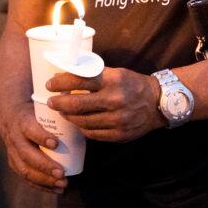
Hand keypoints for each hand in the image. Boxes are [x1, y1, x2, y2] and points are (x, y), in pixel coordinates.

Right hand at [0, 102, 67, 193]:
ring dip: (44, 180)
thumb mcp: (42, 106)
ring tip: (63, 184)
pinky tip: (56, 190)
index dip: (41, 137)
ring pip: (24, 169)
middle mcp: (14, 137)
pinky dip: (41, 186)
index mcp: (22, 120)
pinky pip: (25, 177)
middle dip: (44, 166)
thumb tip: (87, 123)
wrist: (11, 114)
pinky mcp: (13, 162)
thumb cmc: (35, 110)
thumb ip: (60, 115)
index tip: (57, 143)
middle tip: (62, 173)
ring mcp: (12, 152)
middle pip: (26, 154)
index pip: (29, 129)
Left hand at [45, 68, 162, 142]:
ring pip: (82, 122)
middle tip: (51, 102)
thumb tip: (66, 77)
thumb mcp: (115, 73)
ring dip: (69, 117)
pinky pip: (92, 134)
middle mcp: (114, 100)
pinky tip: (79, 122)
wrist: (157, 103)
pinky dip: (82, 128)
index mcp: (112, 80)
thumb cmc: (132, 84)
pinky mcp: (119, 135)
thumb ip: (94, 76)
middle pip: (76, 105)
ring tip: (64, 112)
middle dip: (58, 104)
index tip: (50, 85)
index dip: (60, 83)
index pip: (79, 80)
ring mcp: (117, 120)